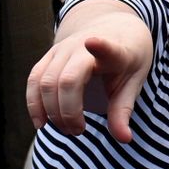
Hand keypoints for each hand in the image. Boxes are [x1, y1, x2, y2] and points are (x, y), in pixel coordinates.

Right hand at [26, 19, 154, 142]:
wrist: (114, 29)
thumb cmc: (126, 60)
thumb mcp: (134, 81)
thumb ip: (124, 110)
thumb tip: (124, 139)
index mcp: (115, 50)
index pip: (107, 47)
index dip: (100, 46)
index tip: (91, 41)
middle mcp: (84, 45)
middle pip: (66, 80)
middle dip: (67, 112)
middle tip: (79, 131)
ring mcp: (63, 49)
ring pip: (45, 82)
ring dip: (51, 112)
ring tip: (68, 129)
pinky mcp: (48, 55)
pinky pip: (34, 80)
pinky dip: (34, 104)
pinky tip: (42, 122)